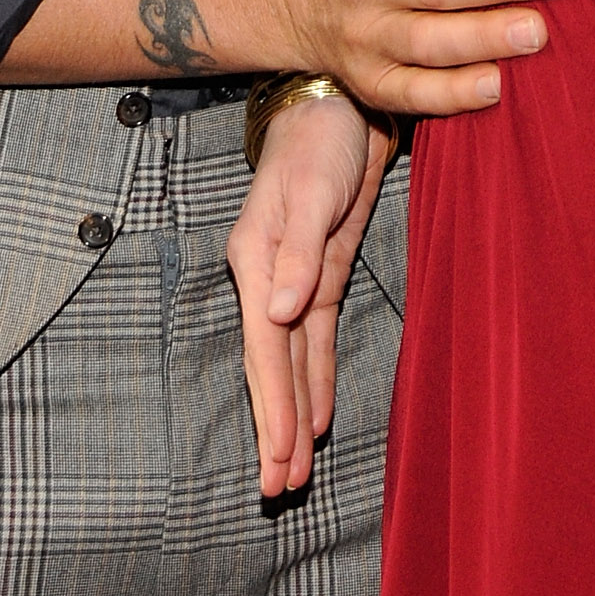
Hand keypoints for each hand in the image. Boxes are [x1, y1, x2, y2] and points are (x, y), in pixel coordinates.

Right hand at [227, 91, 393, 496]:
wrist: (339, 106)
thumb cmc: (319, 142)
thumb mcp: (311, 192)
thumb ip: (297, 253)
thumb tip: (279, 315)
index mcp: (255, 262)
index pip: (264, 350)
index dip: (272, 406)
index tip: (277, 459)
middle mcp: (268, 279)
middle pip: (272, 366)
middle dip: (275, 428)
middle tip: (278, 489)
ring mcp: (294, 280)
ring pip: (293, 362)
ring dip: (293, 415)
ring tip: (292, 472)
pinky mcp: (321, 274)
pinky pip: (316, 340)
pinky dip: (316, 380)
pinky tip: (315, 417)